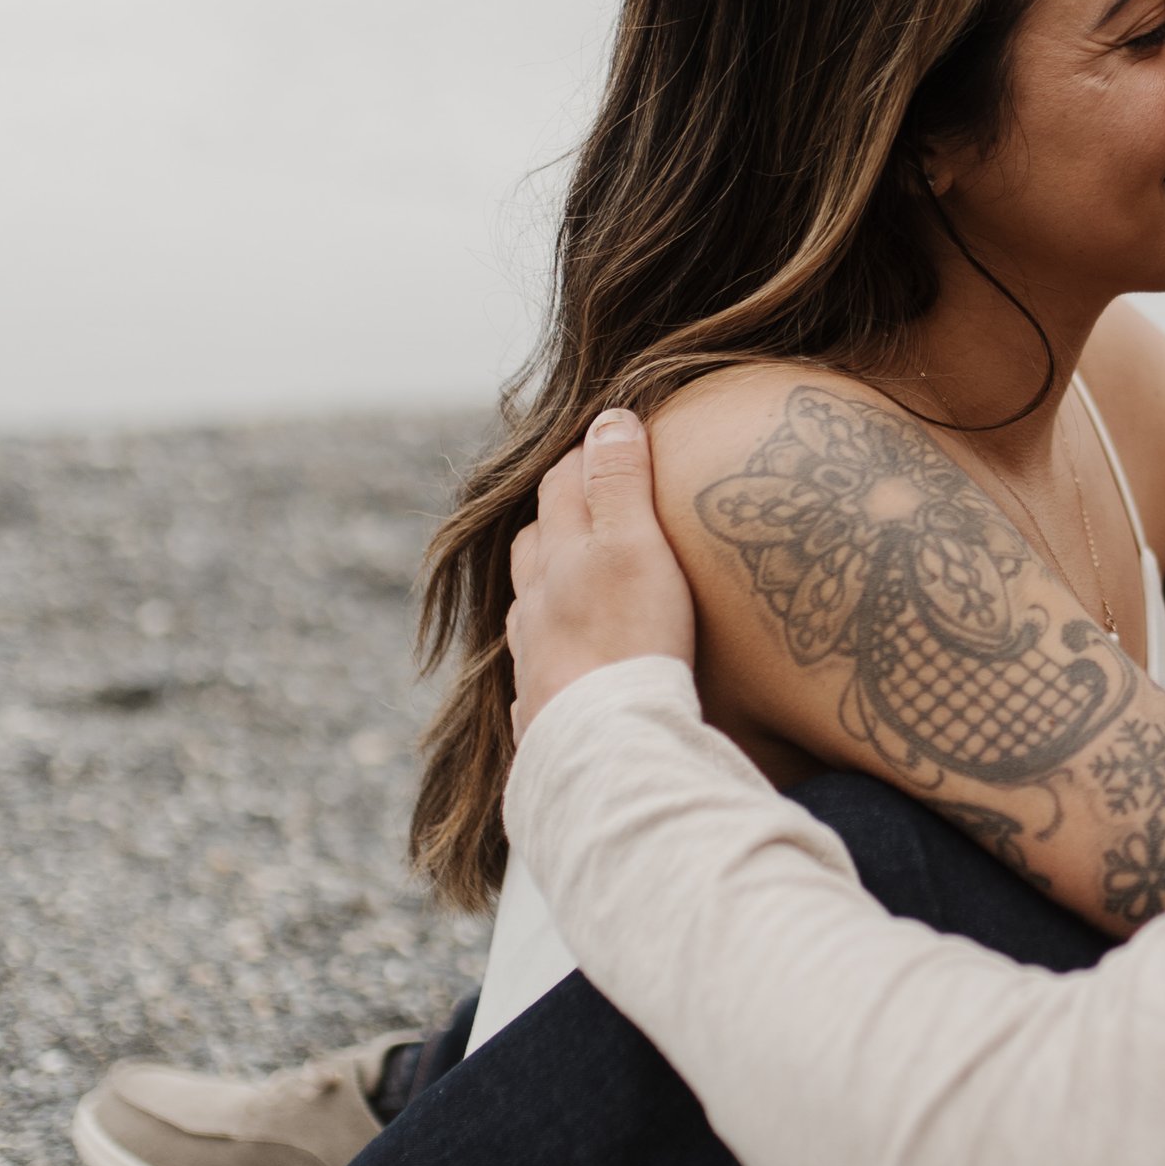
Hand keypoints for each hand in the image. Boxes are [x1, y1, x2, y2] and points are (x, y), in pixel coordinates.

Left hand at [506, 408, 697, 738]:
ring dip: (545, 581)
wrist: (608, 745)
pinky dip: (549, 647)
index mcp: (557, 555)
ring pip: (529, 603)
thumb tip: (610, 420)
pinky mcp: (542, 707)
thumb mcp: (635, 545)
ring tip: (569, 577)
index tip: (611, 438)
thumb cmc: (629, 640)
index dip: (586, 456)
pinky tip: (563, 659)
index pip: (563, 486)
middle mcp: (534, 603)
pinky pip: (538, 664)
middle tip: (589, 499)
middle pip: (536, 541)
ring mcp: (533, 656)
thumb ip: (620, 482)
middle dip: (557, 513)